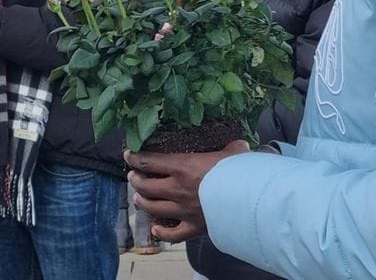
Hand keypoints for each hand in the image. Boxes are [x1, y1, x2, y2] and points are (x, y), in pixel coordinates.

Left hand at [126, 139, 249, 241]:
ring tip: (138, 197)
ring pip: (153, 207)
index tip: (128, 155)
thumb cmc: (240, 174)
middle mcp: (177, 189)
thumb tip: (240, 144)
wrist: (251, 203)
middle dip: (135, 180)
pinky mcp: (194, 228)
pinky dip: (161, 233)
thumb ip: (232, 149)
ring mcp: (183, 210)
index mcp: (182, 167)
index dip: (134, 158)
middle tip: (133, 176)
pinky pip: (172, 235)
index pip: (148, 161)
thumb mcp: (234, 155)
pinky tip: (155, 230)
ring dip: (142, 202)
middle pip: (145, 185)